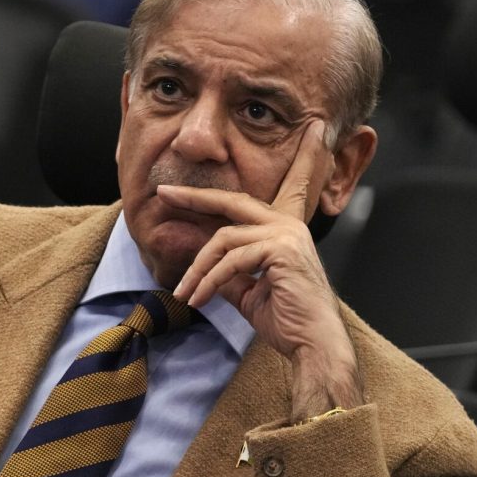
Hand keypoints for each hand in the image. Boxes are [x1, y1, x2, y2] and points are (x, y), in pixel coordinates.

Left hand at [160, 120, 362, 420]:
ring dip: (197, 269)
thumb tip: (202, 262)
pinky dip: (208, 280)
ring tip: (184, 293)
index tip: (313, 130)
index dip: (298, 158)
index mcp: (286, 229)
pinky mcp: (281, 251)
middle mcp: (289, 224)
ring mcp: (287, 235)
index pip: (285, 187)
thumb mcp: (248, 289)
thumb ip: (228, 269)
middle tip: (163, 193)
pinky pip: (230, 260)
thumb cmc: (286, 320)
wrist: (312, 346)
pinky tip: (198, 299)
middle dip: (194, 196)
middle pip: (232, 200)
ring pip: (223, 239)